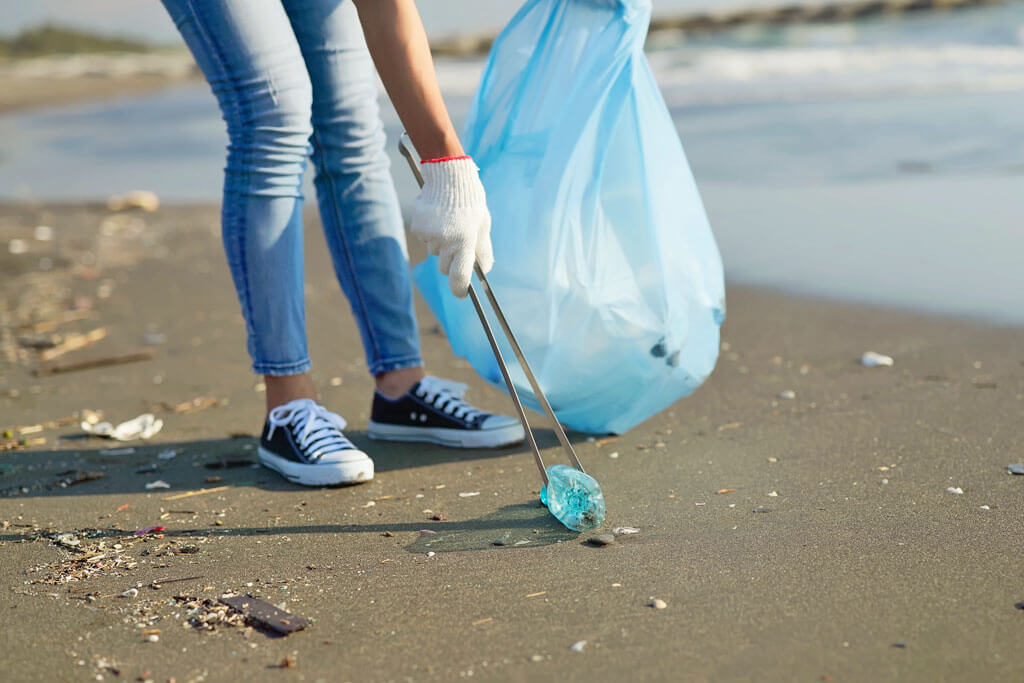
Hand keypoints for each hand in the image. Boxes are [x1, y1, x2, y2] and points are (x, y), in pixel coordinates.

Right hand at [410, 156, 493, 297]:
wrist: (448, 175)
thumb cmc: (471, 202)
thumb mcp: (483, 224)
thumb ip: (483, 250)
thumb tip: (484, 271)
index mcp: (465, 240)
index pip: (460, 276)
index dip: (460, 289)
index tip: (461, 294)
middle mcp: (446, 240)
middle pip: (445, 268)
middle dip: (452, 261)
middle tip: (458, 241)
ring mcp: (429, 235)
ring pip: (434, 253)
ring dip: (441, 245)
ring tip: (448, 222)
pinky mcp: (417, 228)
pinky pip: (424, 240)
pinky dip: (430, 234)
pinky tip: (436, 217)